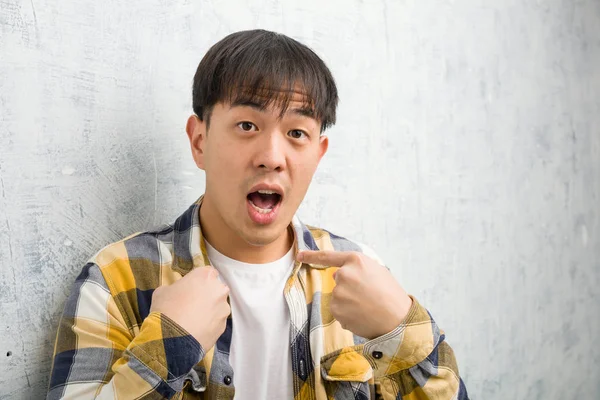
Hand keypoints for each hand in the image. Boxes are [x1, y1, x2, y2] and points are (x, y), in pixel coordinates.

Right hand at [150, 266, 229, 350]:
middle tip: (192, 304)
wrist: (172, 339)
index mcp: (205, 276)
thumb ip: (175, 287)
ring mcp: (223, 308)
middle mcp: (219, 289)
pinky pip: (217, 322)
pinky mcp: (223, 326)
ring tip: (194, 320)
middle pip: (216, 289)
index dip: (199, 281)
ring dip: (210, 311)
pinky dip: (210, 325)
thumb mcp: (162, 291)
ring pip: (218, 306)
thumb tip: (176, 292)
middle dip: (207, 295)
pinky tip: (197, 330)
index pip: (208, 272)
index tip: (192, 288)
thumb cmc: (165, 310)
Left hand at [297, 250, 411, 339]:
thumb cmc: (391, 295)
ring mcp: (338, 292)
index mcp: (356, 260)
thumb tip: (337, 274)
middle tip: (368, 295)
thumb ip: (356, 269)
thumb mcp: (377, 271)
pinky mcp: (336, 309)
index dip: (312, 256)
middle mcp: (344, 274)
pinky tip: (362, 316)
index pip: (328, 256)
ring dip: (348, 302)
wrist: (397, 320)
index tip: (299, 255)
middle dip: (349, 287)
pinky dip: (348, 314)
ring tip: (367, 306)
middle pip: (338, 279)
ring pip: (338, 297)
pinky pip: (339, 311)